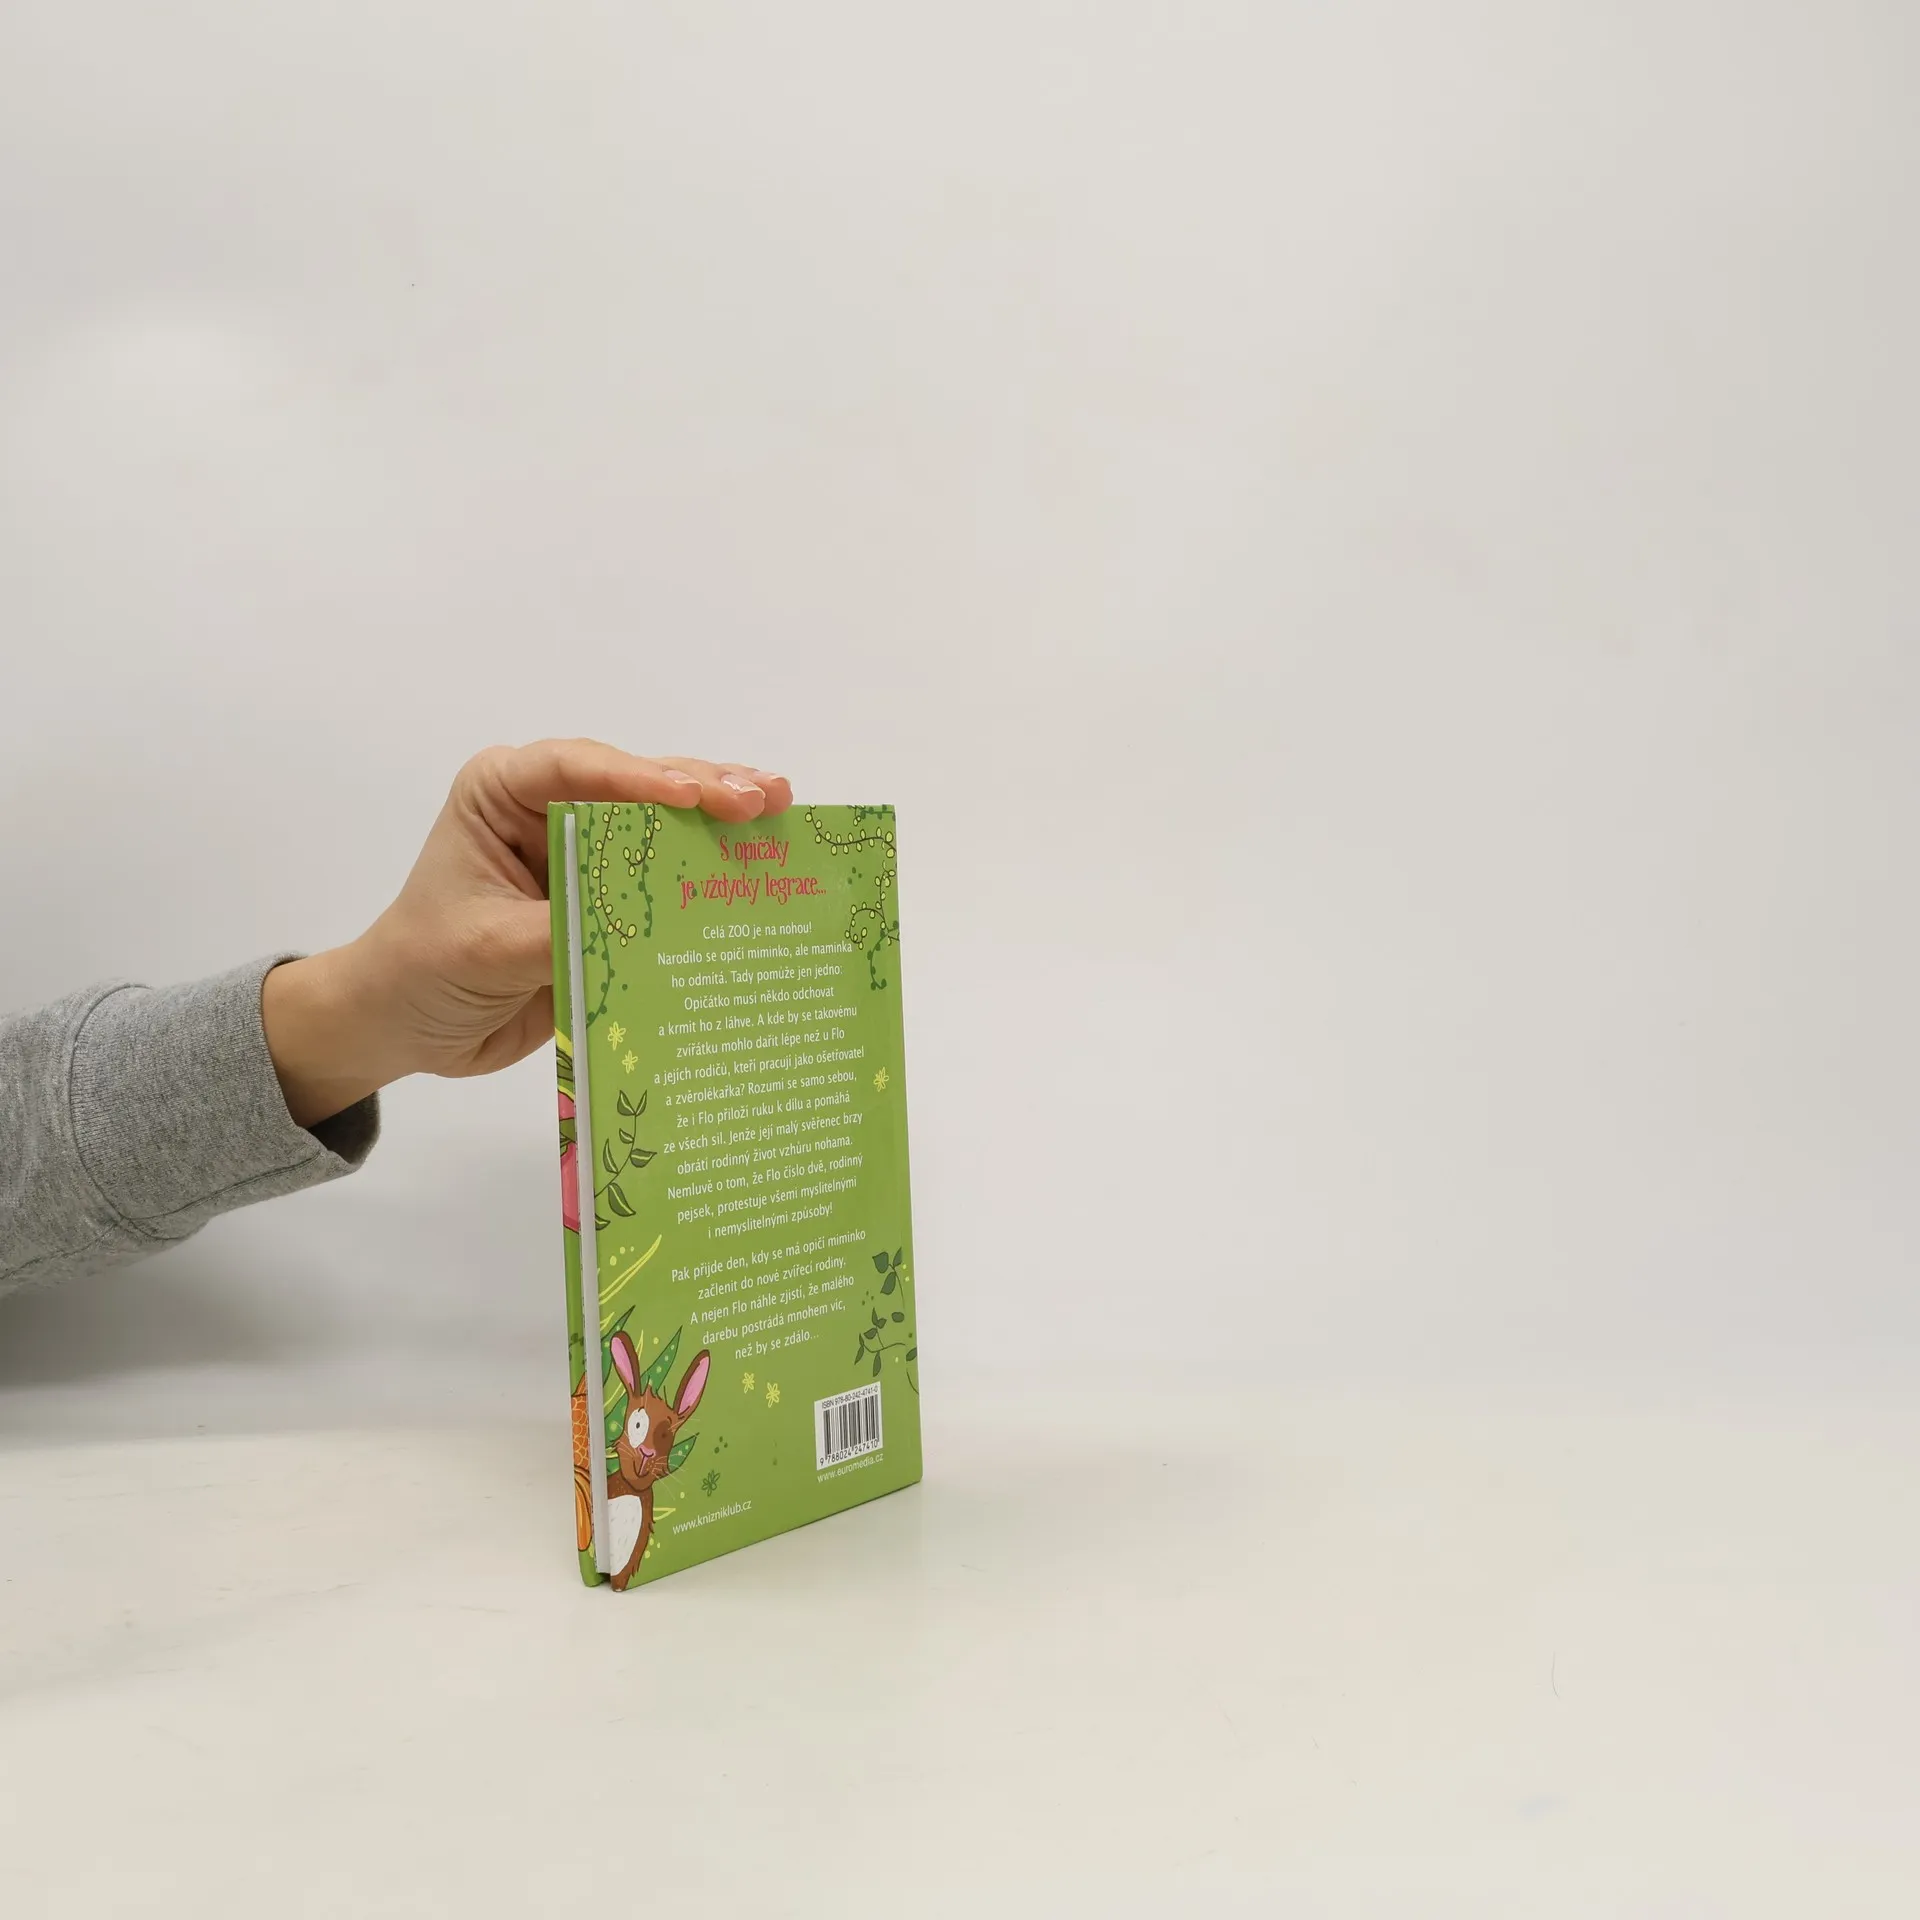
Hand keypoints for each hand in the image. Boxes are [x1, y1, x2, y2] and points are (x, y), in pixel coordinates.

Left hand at [262, 741, 791, 1125]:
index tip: (693, 796)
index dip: (640, 777)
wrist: (406, 1026)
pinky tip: (760, 869)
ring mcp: (586, 851)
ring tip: (780, 811)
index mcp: (503, 792)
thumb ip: (565, 929)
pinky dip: (711, 876)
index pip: (576, 769)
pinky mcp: (610, 896)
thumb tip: (647, 927)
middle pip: (637, 786)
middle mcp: (551, 808)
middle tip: (765, 799)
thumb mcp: (490, 948)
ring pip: (664, 824)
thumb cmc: (424, 968)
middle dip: (704, 790)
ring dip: (722, 822)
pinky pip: (667, 879)